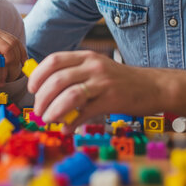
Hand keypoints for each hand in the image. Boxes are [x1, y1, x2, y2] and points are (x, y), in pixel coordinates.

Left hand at [0, 29, 26, 86]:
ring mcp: (4, 34)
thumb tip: (1, 83)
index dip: (10, 59)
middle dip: (15, 60)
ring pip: (18, 44)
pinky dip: (22, 53)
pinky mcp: (8, 37)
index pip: (7, 48)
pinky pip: (19, 44)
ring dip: (21, 57)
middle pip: (14, 45)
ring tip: (20, 68)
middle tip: (13, 72)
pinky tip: (23, 62)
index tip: (8, 68)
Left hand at [27, 50, 162, 133]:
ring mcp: (103, 82)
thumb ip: (74, 77)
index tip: (32, 89)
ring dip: (53, 110)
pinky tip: (68, 128)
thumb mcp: (96, 70)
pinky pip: (86, 111)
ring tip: (48, 119)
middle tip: (38, 110)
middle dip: (42, 97)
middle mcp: (93, 66)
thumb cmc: (121, 81)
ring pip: (68, 94)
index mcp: (86, 57)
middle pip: (57, 79)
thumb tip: (46, 94)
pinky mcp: (112, 99)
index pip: (54, 60)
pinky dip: (72, 122)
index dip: (38, 75)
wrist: (153, 86)